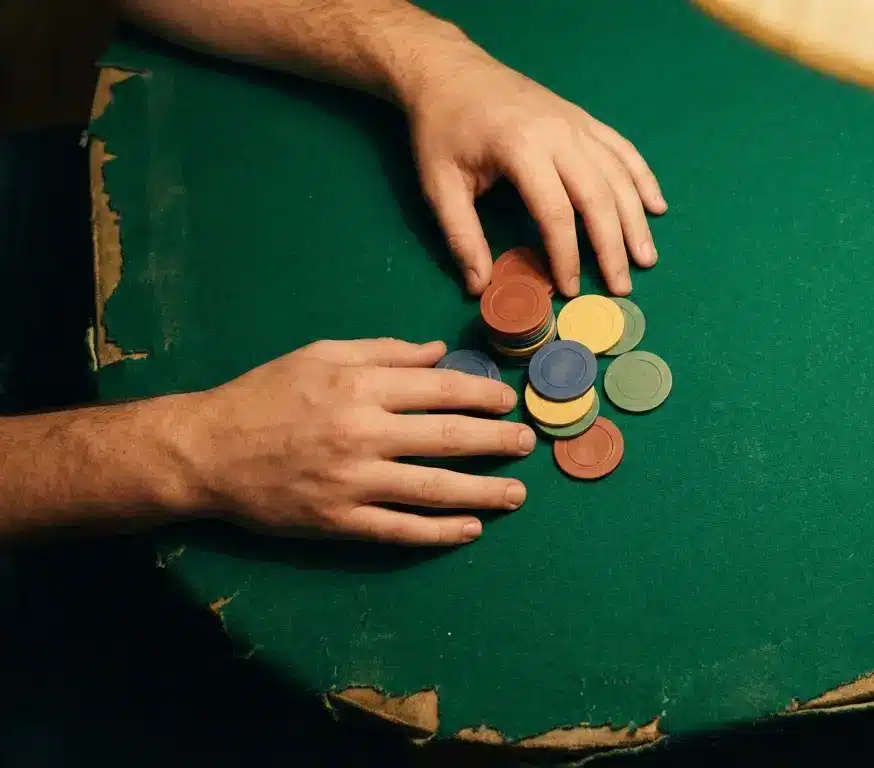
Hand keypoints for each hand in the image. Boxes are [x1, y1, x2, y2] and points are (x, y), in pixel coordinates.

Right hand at [175, 338, 534, 545]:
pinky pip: (401, 531)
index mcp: (360, 388)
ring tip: (517, 494)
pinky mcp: (339, 522)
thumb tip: (440, 354)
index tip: (509, 400)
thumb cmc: (264, 395)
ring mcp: (352, 483)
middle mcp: (362, 434)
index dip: (483, 395)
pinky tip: (471, 530)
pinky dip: (440, 533)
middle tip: (528, 444)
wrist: (205, 451)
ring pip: (435, 490)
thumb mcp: (320, 355)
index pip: (440, 389)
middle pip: (449, 439)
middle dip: (497, 441)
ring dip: (484, 492)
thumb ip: (383, 353)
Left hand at [402, 40, 666, 296]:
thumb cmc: (442, 129)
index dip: (566, 255)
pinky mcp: (583, 118)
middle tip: (621, 287)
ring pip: (618, 175)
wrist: (451, 70)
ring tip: (646, 258)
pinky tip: (656, 207)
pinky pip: (623, 149)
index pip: (556, 212)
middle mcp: (558, 133)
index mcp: (521, 148)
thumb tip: (481, 287)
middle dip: (612, 247)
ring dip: (635, 220)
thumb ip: (462, 237)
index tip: (570, 288)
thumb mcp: (439, 185)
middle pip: (598, 197)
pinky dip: (643, 179)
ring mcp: (576, 123)